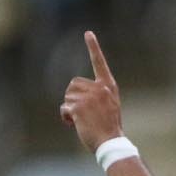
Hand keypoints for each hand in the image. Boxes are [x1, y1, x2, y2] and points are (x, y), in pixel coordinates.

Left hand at [61, 31, 123, 152]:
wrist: (111, 142)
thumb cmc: (109, 128)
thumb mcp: (109, 107)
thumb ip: (97, 96)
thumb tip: (76, 99)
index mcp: (108, 86)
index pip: (99, 63)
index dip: (93, 47)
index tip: (88, 33)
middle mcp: (99, 88)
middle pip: (74, 84)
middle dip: (73, 98)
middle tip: (83, 114)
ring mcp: (89, 97)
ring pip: (67, 96)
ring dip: (70, 109)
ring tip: (81, 120)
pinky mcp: (79, 107)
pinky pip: (64, 108)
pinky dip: (66, 117)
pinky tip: (74, 124)